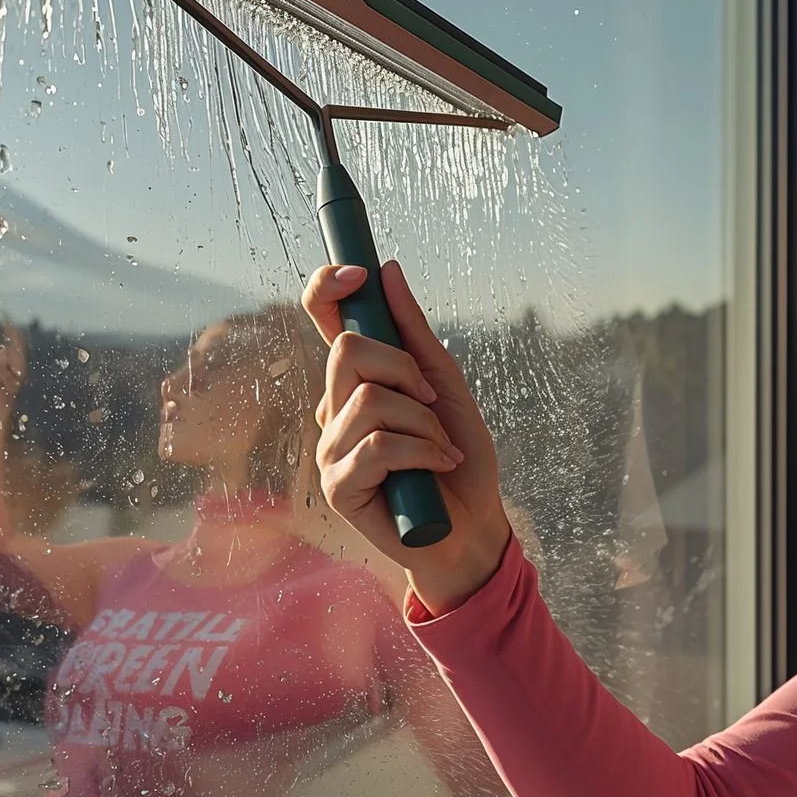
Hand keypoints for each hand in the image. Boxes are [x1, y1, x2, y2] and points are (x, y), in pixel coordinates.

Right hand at [303, 260, 511, 612]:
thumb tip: (388, 271)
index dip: (327, 287)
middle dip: (405, 369)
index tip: (358, 273)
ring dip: (423, 422)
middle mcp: (334, 410)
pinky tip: (436, 468)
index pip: (322, 320)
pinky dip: (422, 452)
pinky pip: (378, 445)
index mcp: (355, 381)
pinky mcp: (338, 486)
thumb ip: (416, 335)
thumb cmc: (458, 459)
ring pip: (369, 399)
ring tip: (440, 448)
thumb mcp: (447, 387)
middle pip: (347, 351)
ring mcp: (331, 448)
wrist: (474, 526)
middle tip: (433, 400)